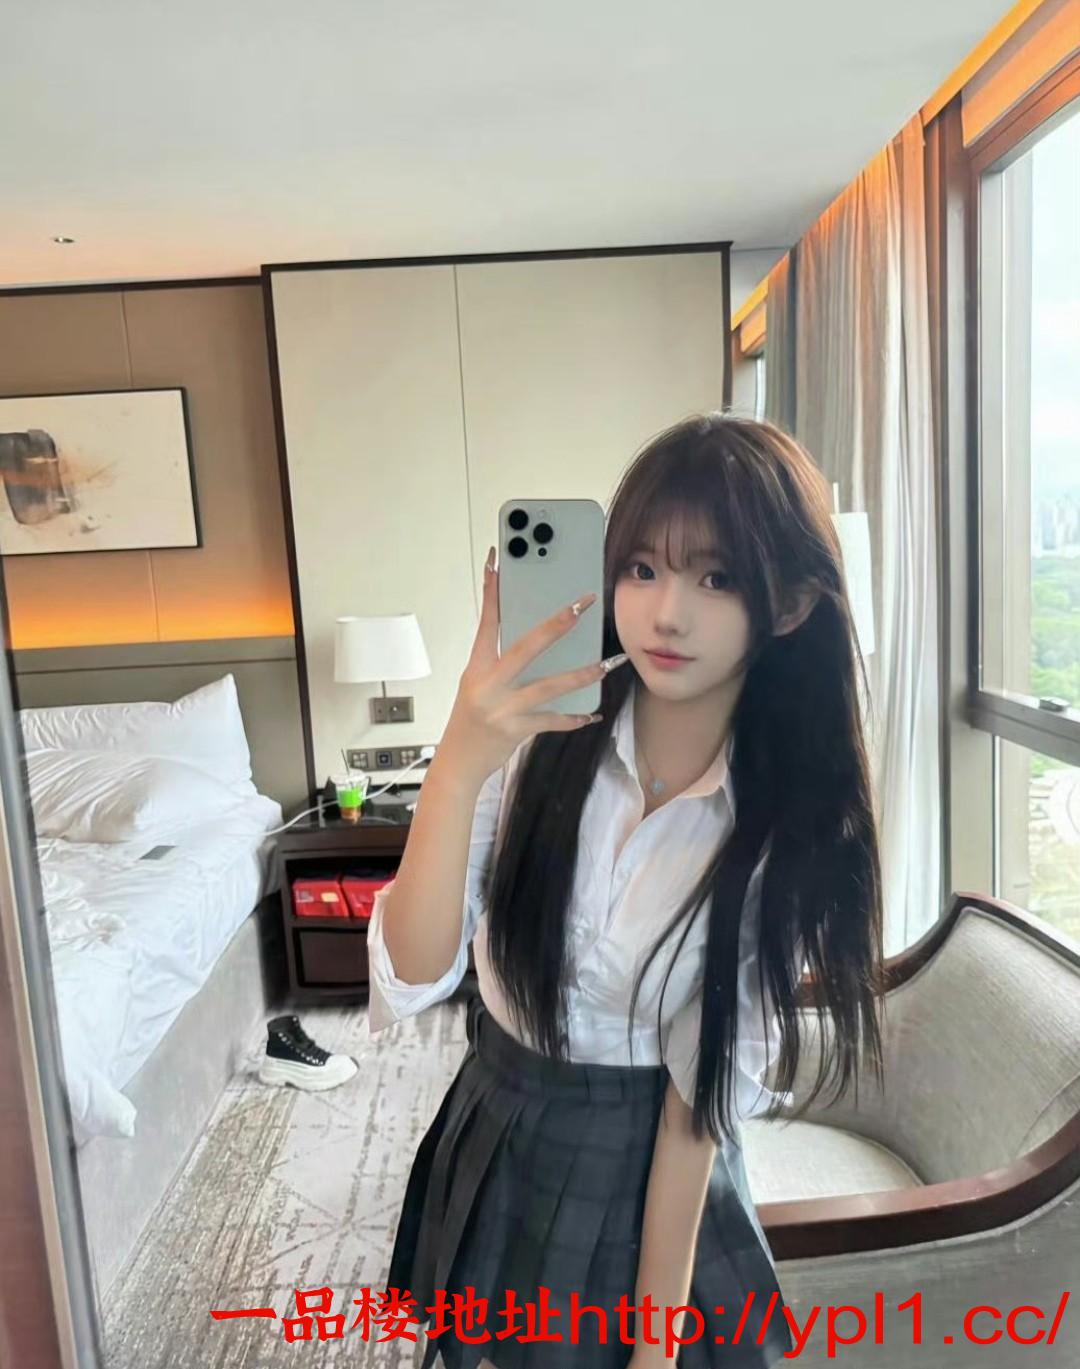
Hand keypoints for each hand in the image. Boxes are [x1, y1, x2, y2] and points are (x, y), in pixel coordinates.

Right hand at [439, 545, 628, 787]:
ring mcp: (503, 708)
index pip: (486, 622)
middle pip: (526, 647)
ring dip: (581, 675)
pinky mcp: (516, 730)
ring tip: (605, 664)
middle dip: (556, 625)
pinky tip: (592, 715)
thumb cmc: (470, 721)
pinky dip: (574, 718)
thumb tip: (538, 642)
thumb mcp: (478, 686)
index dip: (492, 591)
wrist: (459, 762)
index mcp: (477, 667)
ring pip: (549, 686)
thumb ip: (502, 665)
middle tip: (581, 605)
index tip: (497, 563)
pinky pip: (553, 721)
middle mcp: (488, 684)